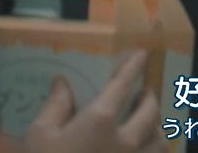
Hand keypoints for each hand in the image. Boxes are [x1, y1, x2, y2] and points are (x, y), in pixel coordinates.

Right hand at [21, 50, 164, 152]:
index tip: (141, 55)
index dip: (132, 67)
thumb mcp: (38, 136)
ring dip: (156, 127)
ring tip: (149, 123)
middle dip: (149, 97)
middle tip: (145, 92)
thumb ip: (55, 107)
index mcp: (100, 121)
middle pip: (150, 111)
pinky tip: (146, 151)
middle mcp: (125, 140)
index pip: (121, 85)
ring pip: (159, 141)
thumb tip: (62, 83)